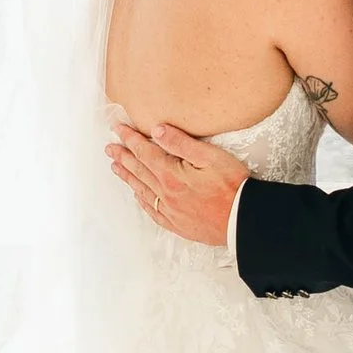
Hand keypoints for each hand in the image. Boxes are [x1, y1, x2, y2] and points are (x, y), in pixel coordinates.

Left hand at [107, 119, 248, 246]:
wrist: (242, 220)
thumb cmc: (231, 186)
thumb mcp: (210, 156)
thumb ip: (181, 143)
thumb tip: (157, 130)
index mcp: (171, 175)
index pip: (144, 152)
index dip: (130, 139)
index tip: (117, 128)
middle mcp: (165, 193)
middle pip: (139, 171)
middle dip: (123, 157)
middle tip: (110, 148)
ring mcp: (170, 210)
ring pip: (142, 190)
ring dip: (128, 177)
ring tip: (116, 168)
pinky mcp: (178, 224)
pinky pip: (153, 211)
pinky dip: (142, 200)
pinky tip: (138, 195)